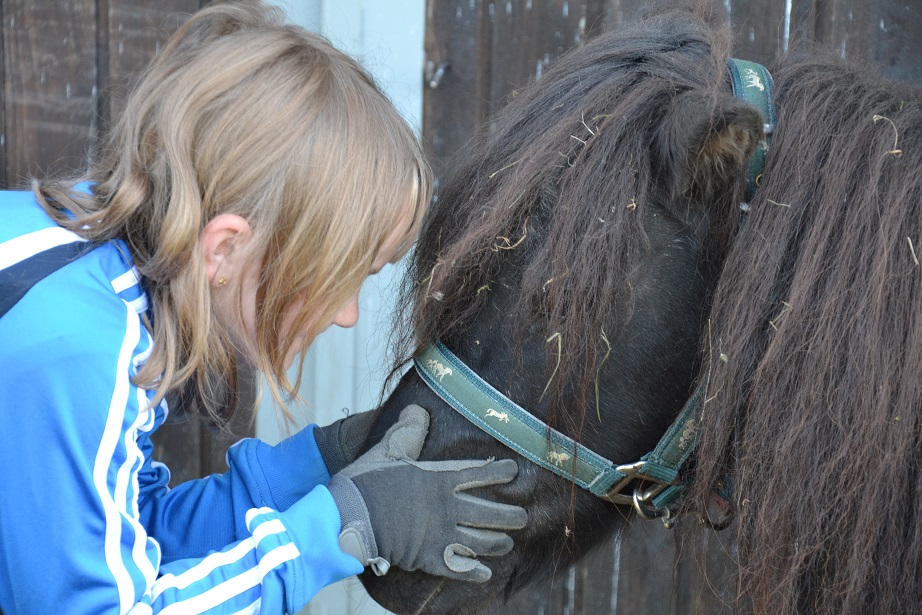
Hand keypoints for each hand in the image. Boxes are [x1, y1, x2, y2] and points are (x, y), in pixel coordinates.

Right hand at [327, 405, 527, 582]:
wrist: (347, 517)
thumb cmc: (366, 482)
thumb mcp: (387, 450)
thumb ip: (407, 432)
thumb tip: (417, 409)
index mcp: (439, 478)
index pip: (479, 473)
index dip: (500, 472)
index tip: (514, 471)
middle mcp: (447, 507)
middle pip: (490, 513)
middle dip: (511, 516)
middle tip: (523, 516)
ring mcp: (441, 535)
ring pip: (482, 541)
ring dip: (498, 542)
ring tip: (508, 542)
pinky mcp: (429, 558)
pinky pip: (460, 568)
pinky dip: (474, 572)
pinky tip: (486, 573)